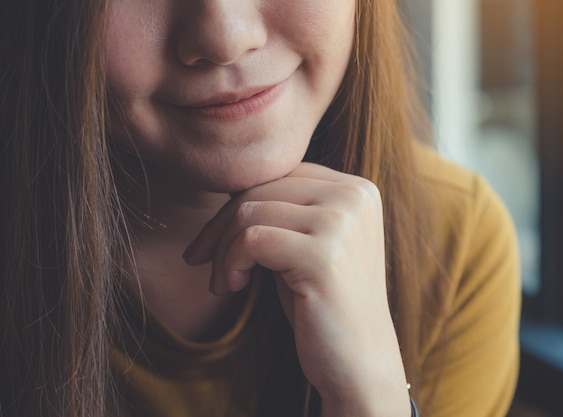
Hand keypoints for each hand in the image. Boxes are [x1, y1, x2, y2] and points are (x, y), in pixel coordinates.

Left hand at [184, 163, 410, 416]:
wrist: (358, 361)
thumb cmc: (324, 302)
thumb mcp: (306, 242)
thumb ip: (284, 207)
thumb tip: (229, 182)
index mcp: (357, 188)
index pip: (282, 173)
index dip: (239, 201)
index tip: (214, 238)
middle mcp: (355, 196)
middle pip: (262, 188)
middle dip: (220, 225)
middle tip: (202, 259)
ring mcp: (343, 223)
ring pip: (250, 212)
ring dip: (222, 250)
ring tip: (224, 281)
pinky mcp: (324, 255)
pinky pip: (251, 240)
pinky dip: (229, 263)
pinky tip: (233, 287)